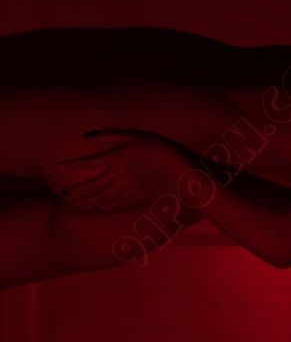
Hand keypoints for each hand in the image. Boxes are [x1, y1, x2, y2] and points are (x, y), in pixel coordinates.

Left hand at [58, 129, 191, 211]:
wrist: (181, 173)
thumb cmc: (159, 149)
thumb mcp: (137, 136)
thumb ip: (113, 135)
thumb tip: (89, 135)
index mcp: (118, 158)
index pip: (90, 163)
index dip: (74, 166)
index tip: (59, 168)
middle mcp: (120, 175)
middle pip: (93, 186)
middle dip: (77, 191)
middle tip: (65, 194)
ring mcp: (128, 188)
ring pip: (102, 196)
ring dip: (87, 200)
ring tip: (76, 202)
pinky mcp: (136, 196)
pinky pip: (115, 203)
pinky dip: (103, 205)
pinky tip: (97, 206)